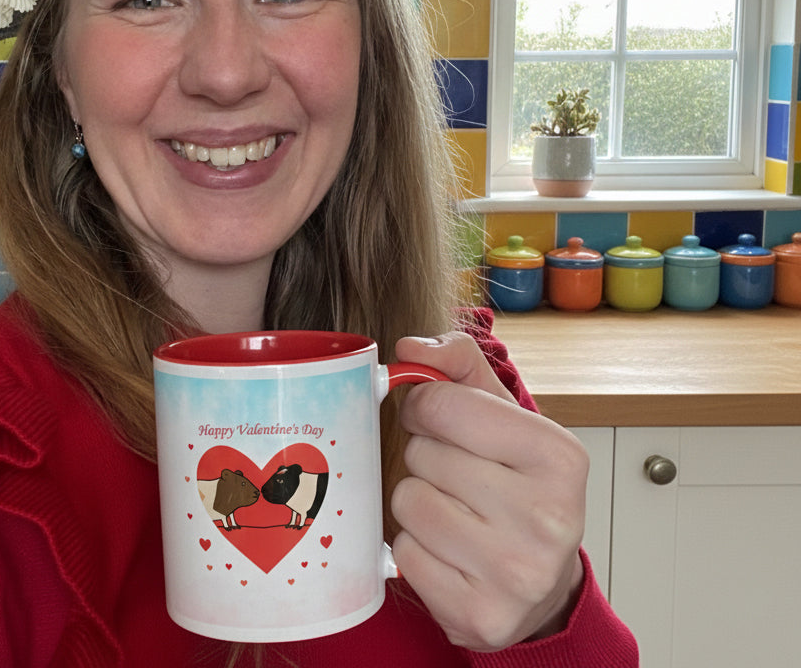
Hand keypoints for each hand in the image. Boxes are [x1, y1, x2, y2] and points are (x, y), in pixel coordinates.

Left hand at [391, 331, 586, 651]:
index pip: (443, 404)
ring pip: (408, 503)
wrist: (544, 582)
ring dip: (417, 501)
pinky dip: (416, 547)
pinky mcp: (480, 615)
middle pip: (422, 455)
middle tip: (454, 472)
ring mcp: (516, 573)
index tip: (433, 416)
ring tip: (453, 509)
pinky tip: (449, 550)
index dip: (424, 405)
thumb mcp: (504, 413)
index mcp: (558, 455)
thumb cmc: (518, 484)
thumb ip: (459, 363)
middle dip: (425, 456)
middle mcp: (547, 517)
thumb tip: (409, 347)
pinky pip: (404, 555)